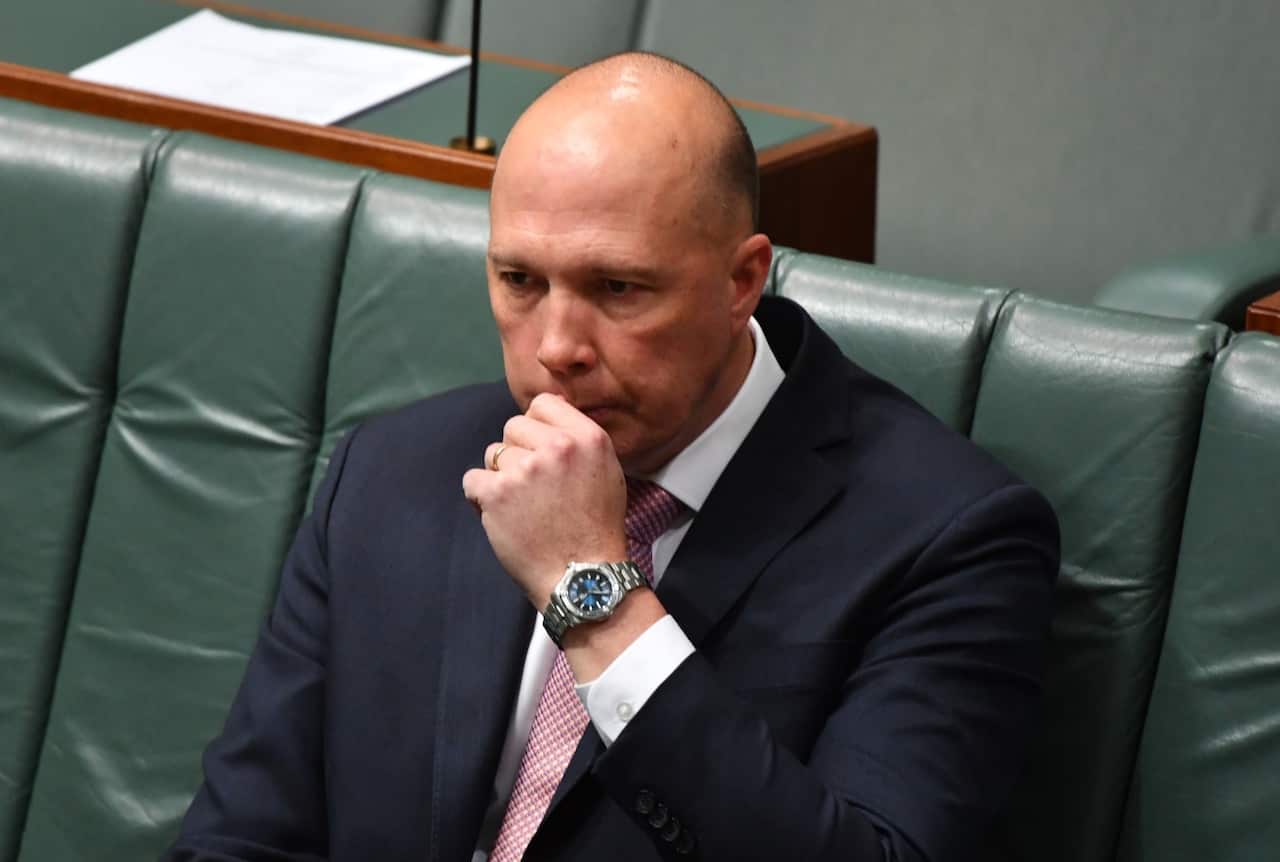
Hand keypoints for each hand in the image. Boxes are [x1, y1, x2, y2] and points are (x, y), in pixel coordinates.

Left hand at [462, 393, 627, 607]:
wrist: (583, 575)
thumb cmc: (596, 528)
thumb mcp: (607, 470)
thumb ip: (578, 439)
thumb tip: (547, 410)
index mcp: (588, 437)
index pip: (543, 404)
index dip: (536, 428)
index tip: (541, 453)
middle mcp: (558, 447)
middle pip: (513, 427)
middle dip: (518, 453)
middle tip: (535, 488)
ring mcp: (526, 469)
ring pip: (493, 454)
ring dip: (501, 477)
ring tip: (524, 507)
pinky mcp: (497, 493)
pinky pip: (472, 480)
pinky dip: (481, 499)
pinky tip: (504, 517)